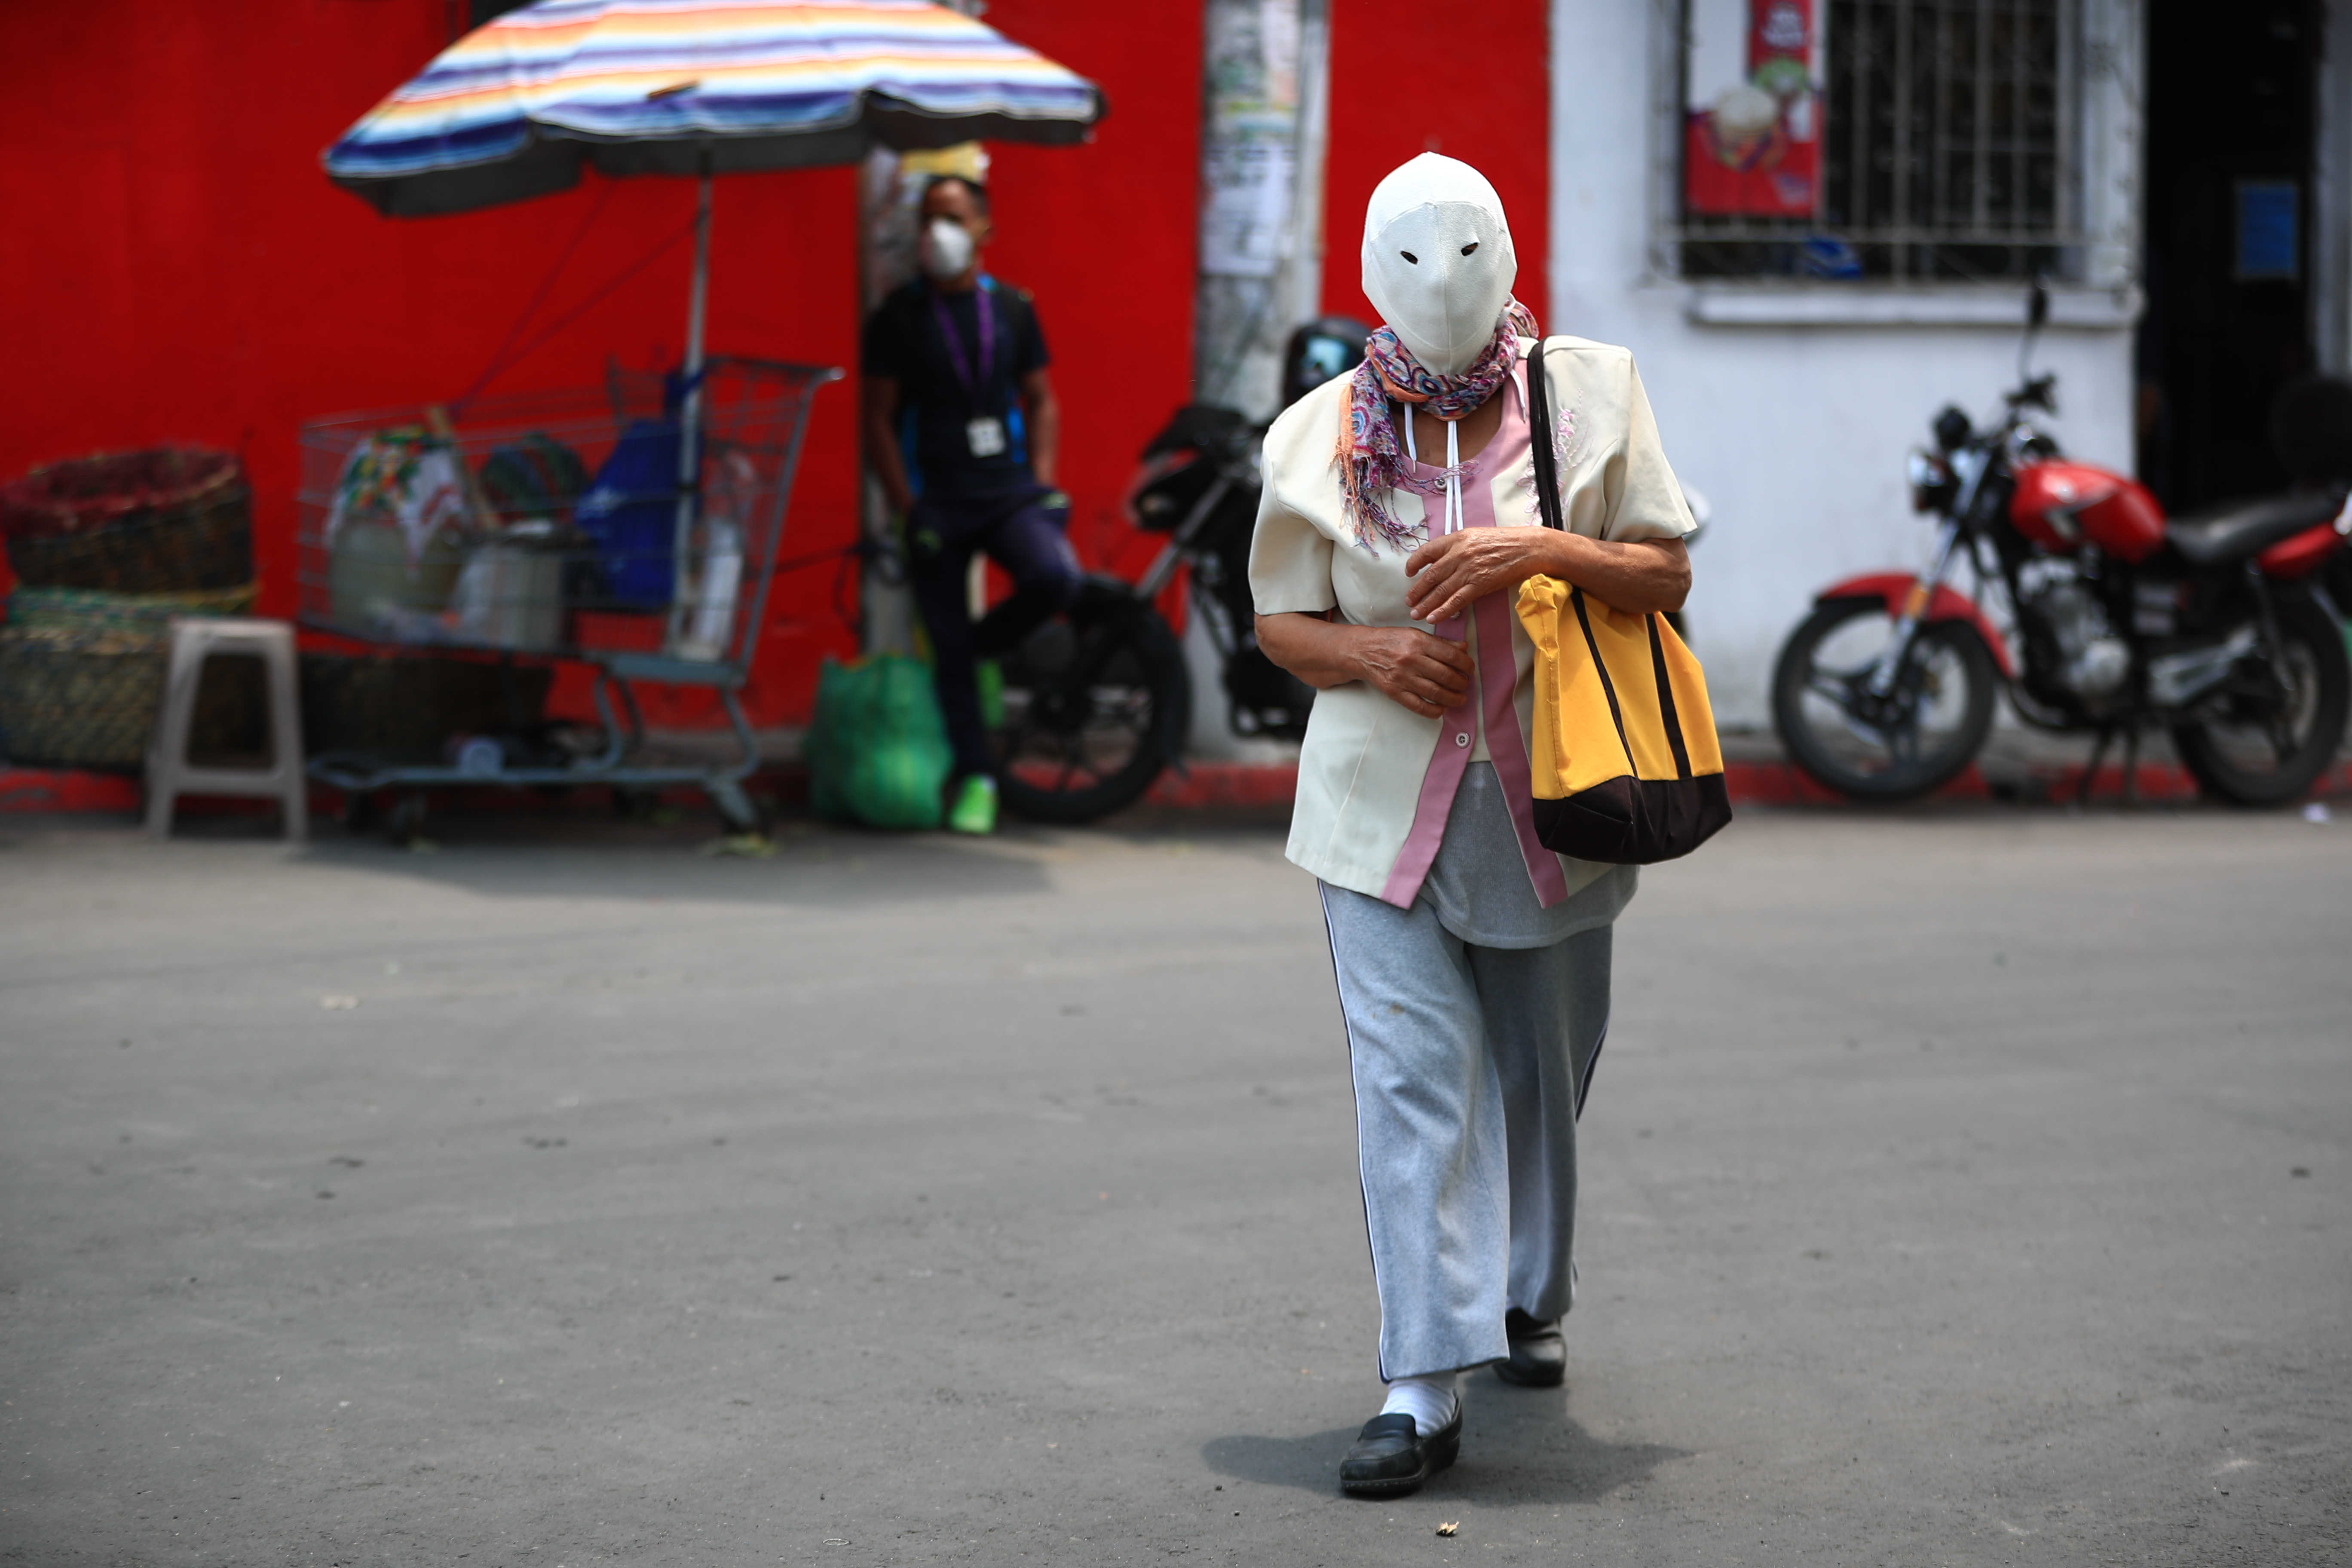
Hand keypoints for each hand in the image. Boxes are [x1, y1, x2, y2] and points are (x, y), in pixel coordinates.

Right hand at [1346, 626, 1473, 717]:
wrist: (1362, 651)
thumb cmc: (1391, 641)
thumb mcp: (1415, 634)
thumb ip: (1440, 642)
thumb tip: (1464, 648)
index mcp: (1418, 642)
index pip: (1451, 655)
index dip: (1466, 664)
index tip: (1470, 669)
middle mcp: (1411, 659)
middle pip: (1446, 676)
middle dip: (1461, 683)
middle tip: (1465, 685)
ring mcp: (1402, 677)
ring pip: (1435, 693)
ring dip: (1453, 698)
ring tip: (1460, 699)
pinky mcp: (1394, 692)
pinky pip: (1418, 706)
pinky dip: (1434, 711)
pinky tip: (1442, 709)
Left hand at [1404, 528, 1554, 624]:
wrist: (1528, 548)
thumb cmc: (1504, 542)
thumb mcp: (1475, 536)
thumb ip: (1456, 547)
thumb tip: (1439, 560)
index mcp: (1457, 538)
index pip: (1427, 551)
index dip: (1414, 563)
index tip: (1408, 573)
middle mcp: (1460, 553)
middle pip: (1431, 575)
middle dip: (1417, 591)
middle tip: (1408, 601)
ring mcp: (1470, 570)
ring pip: (1441, 590)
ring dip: (1426, 604)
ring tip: (1415, 614)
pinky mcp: (1481, 584)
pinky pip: (1457, 601)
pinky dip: (1443, 611)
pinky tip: (1433, 618)